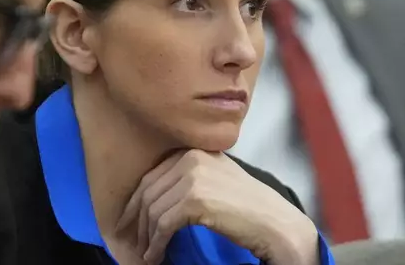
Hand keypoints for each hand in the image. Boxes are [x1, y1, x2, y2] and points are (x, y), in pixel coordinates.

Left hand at [116, 150, 319, 264]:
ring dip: (145, 237)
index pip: (152, 175)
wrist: (275, 222)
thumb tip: (150, 195)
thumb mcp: (214, 177)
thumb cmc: (247, 205)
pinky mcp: (196, 200)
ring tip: (147, 253)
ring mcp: (193, 177)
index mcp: (192, 150)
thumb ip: (186, 176)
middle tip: (130, 240)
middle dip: (135, 220)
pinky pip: (163, 225)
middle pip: (148, 192)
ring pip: (153, 210)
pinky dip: (156, 244)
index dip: (136, 202)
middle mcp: (190, 158)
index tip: (129, 221)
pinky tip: (156, 255)